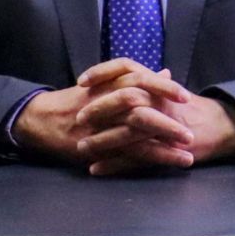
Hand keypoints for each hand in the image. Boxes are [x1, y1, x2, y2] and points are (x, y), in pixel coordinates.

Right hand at [10, 59, 190, 166]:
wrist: (43, 118)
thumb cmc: (79, 100)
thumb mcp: (106, 83)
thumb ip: (137, 78)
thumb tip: (165, 72)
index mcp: (110, 83)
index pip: (141, 80)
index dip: (164, 88)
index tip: (186, 96)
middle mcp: (106, 102)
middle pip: (141, 106)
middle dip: (168, 119)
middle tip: (192, 129)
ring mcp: (100, 126)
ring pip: (136, 132)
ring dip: (165, 143)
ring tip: (189, 151)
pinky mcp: (95, 147)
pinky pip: (126, 155)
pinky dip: (150, 159)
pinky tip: (169, 163)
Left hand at [75, 58, 234, 175]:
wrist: (220, 126)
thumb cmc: (188, 108)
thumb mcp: (165, 91)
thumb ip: (144, 83)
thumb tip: (119, 77)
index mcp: (155, 82)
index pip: (126, 67)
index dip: (102, 72)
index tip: (81, 80)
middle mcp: (159, 99)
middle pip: (125, 98)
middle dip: (99, 107)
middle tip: (79, 118)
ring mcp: (163, 125)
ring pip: (128, 130)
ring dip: (102, 140)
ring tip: (81, 149)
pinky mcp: (165, 149)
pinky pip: (136, 158)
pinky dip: (114, 165)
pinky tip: (96, 169)